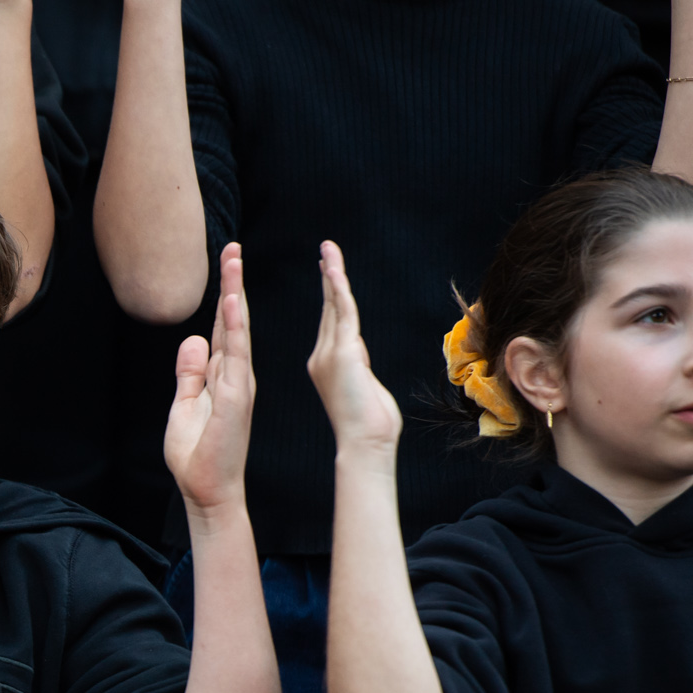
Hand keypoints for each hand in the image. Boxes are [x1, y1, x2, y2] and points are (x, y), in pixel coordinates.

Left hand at [163, 244, 255, 516]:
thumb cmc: (197, 453)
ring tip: (233, 260)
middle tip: (233, 247)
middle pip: (233, 320)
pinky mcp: (235, 397)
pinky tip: (232, 303)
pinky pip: (236, 355)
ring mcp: (238, 384)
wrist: (207, 489)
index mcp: (223, 376)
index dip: (224, 295)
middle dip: (233, 282)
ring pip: (237, 330)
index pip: (224, 328)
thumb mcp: (185, 404)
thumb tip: (192, 339)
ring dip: (235, 294)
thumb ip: (190, 373)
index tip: (226, 264)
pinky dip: (234, 328)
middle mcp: (235, 375)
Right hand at [306, 241, 401, 457]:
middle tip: (326, 252)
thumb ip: (360, 368)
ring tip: (328, 249)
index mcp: (326, 365)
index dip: (330, 297)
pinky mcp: (342, 352)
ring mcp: (329, 354)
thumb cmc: (370, 425)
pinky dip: (338, 287)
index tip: (330, 275)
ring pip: (332, 305)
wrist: (365, 442)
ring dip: (331, 273)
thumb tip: (360, 356)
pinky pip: (341, 312)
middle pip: (327, 309)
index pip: (330, 323)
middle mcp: (322, 356)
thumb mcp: (365, 388)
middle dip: (327, 278)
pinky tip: (335, 269)